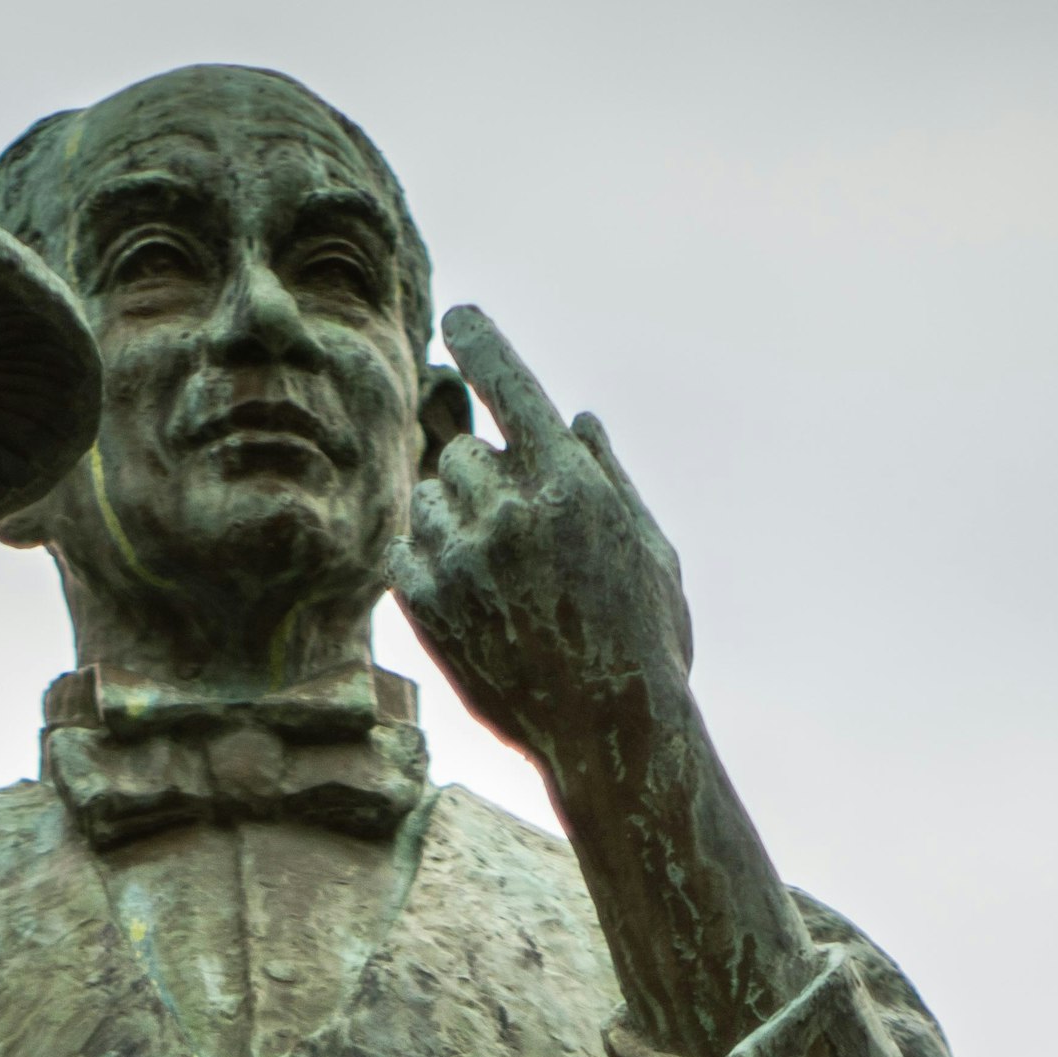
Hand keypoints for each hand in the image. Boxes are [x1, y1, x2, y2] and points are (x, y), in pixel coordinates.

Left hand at [391, 308, 694, 772]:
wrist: (609, 736)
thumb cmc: (646, 644)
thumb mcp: (651, 550)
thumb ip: (609, 477)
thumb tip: (577, 419)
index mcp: (569, 483)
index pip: (509, 381)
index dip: (479, 342)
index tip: (459, 320)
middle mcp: (510, 510)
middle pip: (461, 448)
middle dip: (481, 476)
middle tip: (511, 530)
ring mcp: (464, 558)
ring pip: (428, 497)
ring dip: (451, 518)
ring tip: (493, 572)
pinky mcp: (429, 605)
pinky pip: (406, 550)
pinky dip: (428, 559)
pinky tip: (465, 590)